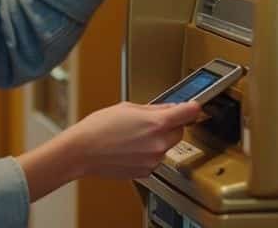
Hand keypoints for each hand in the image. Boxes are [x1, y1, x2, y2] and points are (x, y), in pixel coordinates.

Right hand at [66, 101, 200, 178]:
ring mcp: (153, 159)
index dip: (192, 108)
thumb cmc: (99, 128)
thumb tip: (169, 108)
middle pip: (179, 131)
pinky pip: (155, 159)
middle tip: (150, 122)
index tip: (194, 106)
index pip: (188, 113)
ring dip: (157, 140)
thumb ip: (153, 109)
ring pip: (166, 146)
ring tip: (133, 136)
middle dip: (169, 125)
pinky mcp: (146, 171)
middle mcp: (158, 143)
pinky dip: (148, 154)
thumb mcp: (127, 108)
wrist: (82, 151)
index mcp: (156, 123)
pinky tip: (130, 148)